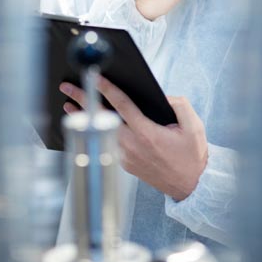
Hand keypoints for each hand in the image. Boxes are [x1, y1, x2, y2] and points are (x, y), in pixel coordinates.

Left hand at [60, 78, 208, 200]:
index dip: (106, 88)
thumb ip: (178, 105)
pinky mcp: (125, 164)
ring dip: (86, 117)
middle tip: (68, 88)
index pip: (121, 105)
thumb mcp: (193, 126)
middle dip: (83, 100)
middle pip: (101, 118)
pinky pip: (108, 143)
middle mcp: (132, 146)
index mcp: (147, 133)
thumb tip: (162, 96)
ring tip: (70, 104)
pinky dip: (97, 131)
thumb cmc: (191, 157)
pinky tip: (91, 124)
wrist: (191, 185)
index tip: (93, 76)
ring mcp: (126, 157)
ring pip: (100, 131)